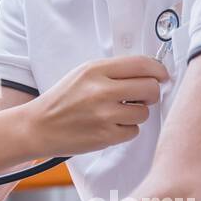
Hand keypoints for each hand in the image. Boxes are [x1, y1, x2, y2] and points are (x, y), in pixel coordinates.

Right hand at [25, 56, 167, 155]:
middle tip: (141, 97)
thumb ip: (114, 71)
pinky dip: (126, 130)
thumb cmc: (62, 99)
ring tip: (117, 113)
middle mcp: (101, 90)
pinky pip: (133, 131)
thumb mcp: (83, 74)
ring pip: (144, 112)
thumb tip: (150, 73)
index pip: (142, 65)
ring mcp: (104, 115)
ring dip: (136, 113)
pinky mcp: (106, 136)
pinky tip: (109, 126)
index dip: (158, 70)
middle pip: (150, 88)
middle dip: (151, 93)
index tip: (162, 75)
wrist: (39, 126)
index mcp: (95, 70)